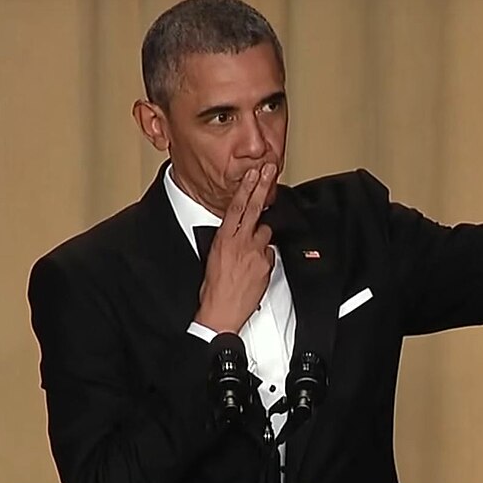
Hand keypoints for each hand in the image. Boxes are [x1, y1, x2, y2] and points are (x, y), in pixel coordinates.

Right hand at [194, 163, 277, 333]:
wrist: (221, 312)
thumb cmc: (213, 289)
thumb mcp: (213, 258)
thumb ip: (227, 241)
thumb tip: (236, 234)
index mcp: (223, 239)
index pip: (235, 207)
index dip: (246, 188)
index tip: (252, 173)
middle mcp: (240, 243)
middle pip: (254, 208)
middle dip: (262, 186)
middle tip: (270, 170)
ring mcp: (255, 254)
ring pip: (265, 233)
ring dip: (261, 237)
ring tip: (251, 251)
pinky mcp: (266, 266)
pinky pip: (269, 254)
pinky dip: (265, 257)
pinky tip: (256, 267)